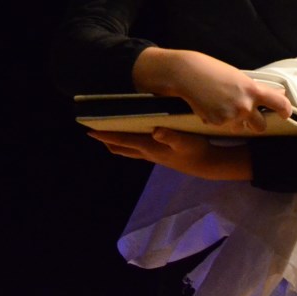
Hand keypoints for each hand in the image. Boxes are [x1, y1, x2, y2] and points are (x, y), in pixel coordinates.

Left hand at [86, 127, 252, 180]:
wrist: (207, 165)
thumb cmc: (196, 150)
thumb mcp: (186, 141)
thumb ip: (171, 136)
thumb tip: (155, 130)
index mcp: (149, 147)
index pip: (122, 141)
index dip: (106, 135)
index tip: (89, 130)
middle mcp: (147, 152)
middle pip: (120, 147)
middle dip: (106, 140)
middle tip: (92, 131)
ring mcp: (153, 155)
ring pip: (128, 150)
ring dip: (115, 143)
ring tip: (106, 136)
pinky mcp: (160, 155)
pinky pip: (137, 150)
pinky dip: (128, 144)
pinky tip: (131, 138)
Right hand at [132, 48, 293, 132]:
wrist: (188, 74)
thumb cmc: (212, 71)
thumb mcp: (238, 77)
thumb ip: (254, 89)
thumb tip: (273, 95)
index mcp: (252, 90)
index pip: (279, 103)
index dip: (285, 110)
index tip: (286, 113)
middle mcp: (245, 106)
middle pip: (260, 126)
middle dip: (255, 123)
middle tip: (246, 114)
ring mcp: (231, 116)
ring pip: (239, 127)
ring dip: (234, 121)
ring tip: (220, 103)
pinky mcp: (217, 123)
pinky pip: (222, 126)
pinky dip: (217, 119)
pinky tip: (209, 106)